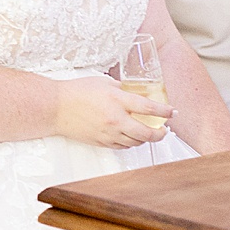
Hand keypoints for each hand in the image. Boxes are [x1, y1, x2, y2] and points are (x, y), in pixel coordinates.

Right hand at [53, 77, 170, 148]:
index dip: (165, 111)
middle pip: (147, 133)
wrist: (56, 107)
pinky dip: (130, 143)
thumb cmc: (77, 91)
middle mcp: (116, 119)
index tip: (173, 112)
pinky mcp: (101, 142)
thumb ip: (122, 89)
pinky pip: (122, 147)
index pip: (149, 108)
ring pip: (136, 142)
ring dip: (146, 139)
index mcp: (118, 100)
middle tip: (164, 130)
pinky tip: (131, 137)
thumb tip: (135, 95)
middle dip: (160, 133)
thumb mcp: (104, 83)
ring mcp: (109, 133)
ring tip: (149, 134)